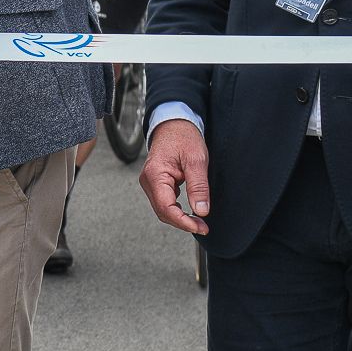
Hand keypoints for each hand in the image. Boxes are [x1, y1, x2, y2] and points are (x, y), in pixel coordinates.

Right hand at [140, 118, 211, 235]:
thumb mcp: (196, 160)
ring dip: (180, 217)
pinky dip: (176, 209)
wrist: (174, 124)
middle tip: (203, 227)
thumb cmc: (183, 136)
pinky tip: (189, 210)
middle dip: (183, 222)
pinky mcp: (156, 182)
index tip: (199, 227)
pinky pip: (164, 201)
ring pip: (163, 209)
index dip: (183, 221)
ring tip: (198, 221)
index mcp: (155, 175)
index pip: (166, 207)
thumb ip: (198, 186)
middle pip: (162, 212)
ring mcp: (150, 182)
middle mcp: (148, 180)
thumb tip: (201, 210)